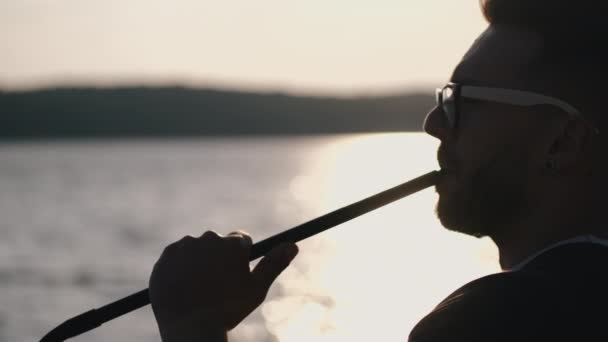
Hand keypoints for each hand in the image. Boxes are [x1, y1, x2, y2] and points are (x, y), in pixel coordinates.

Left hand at [149, 230, 298, 341]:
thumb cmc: (229, 310)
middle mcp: (207, 239)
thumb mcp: (256, 289)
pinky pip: (176, 257)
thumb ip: (274, 264)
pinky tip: (184, 287)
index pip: (240, 239)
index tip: (235, 274)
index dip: (240, 257)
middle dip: (218, 257)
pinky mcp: (165, 258)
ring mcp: (184, 247)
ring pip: (195, 248)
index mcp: (232, 243)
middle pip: (217, 242)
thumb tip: (293, 245)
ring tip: (199, 288)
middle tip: (216, 285)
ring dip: (198, 261)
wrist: (190, 328)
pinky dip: (180, 268)